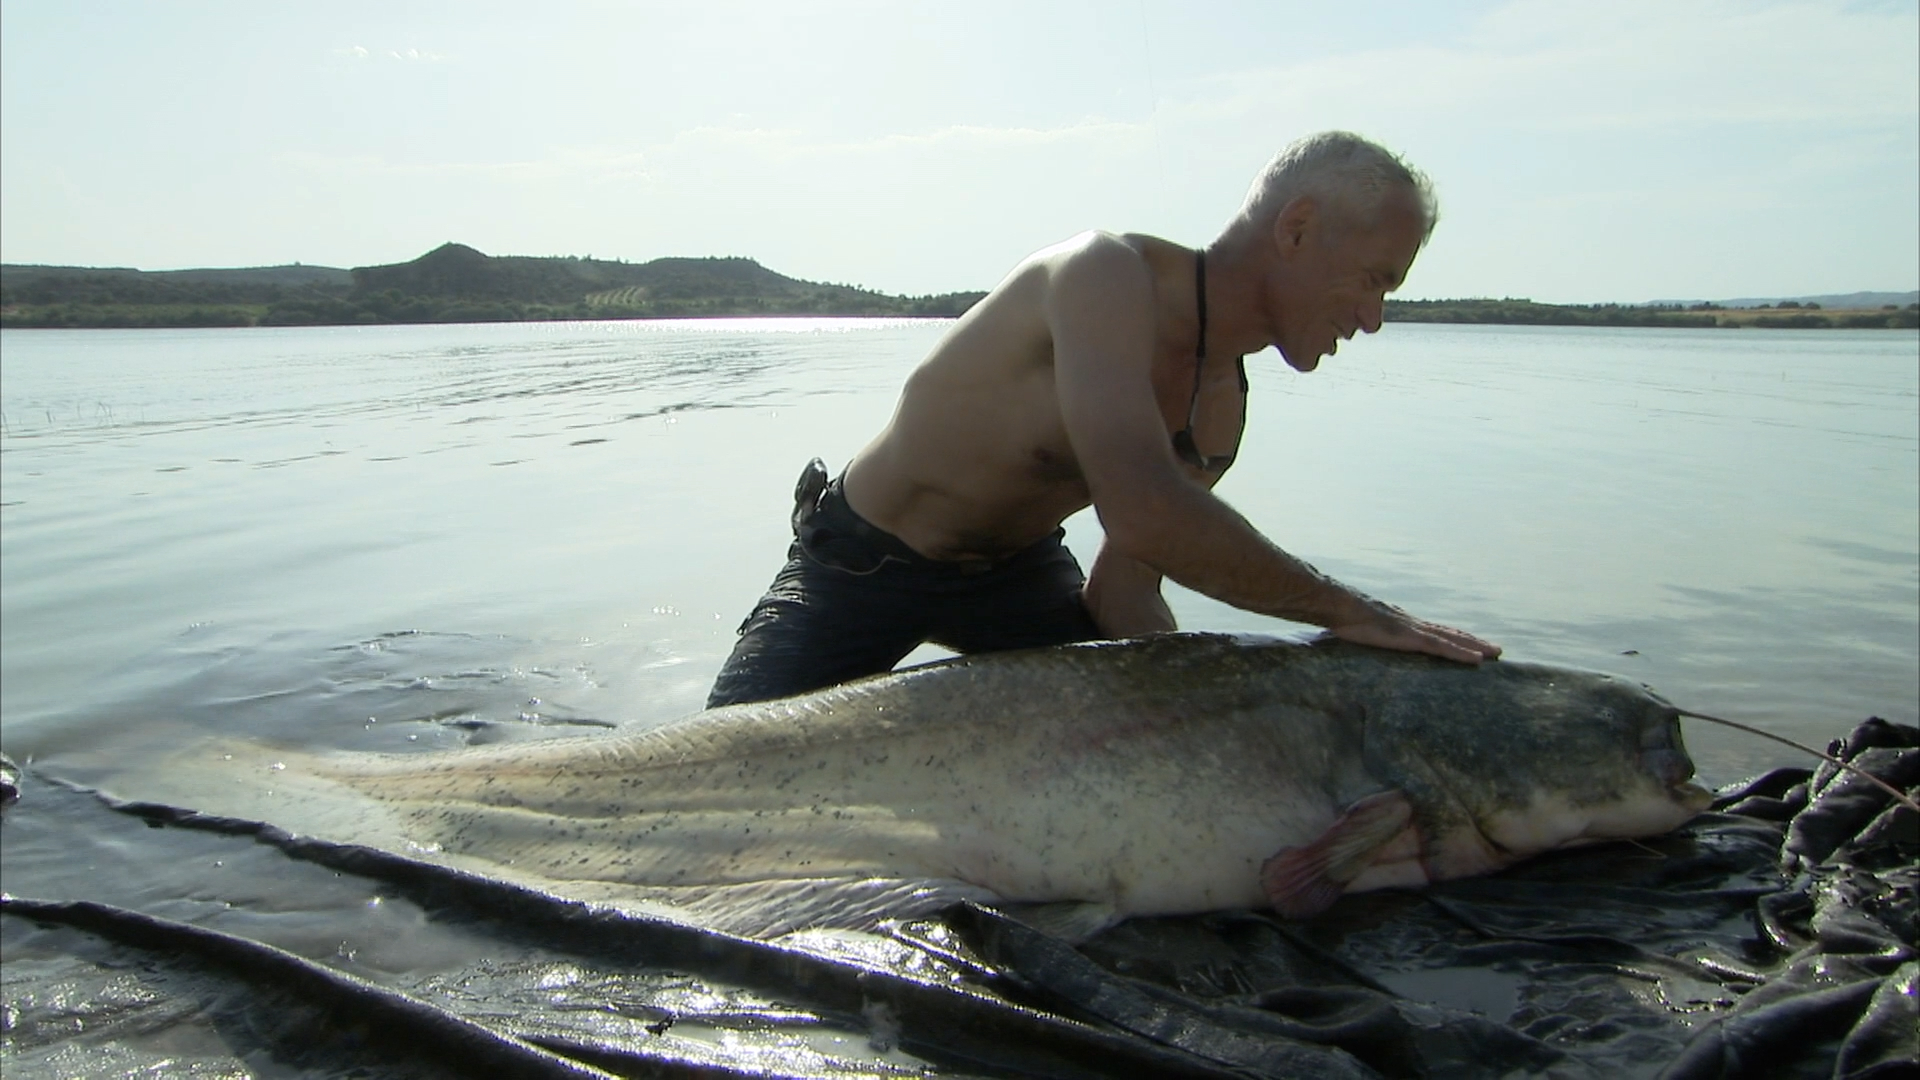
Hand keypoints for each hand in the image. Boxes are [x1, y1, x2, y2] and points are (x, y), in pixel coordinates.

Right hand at [1327, 599, 1501, 663]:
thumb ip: (1367, 634)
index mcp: (1403, 623)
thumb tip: (1360, 640)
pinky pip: (1443, 648)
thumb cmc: (1343, 618)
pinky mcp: (1412, 638)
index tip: (1471, 643)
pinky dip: (1462, 653)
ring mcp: (1415, 630)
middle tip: (1496, 649)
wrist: (1339, 606)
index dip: (1455, 637)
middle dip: (1473, 641)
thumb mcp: (1359, 629)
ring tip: (1495, 653)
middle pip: (1451, 633)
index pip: (1436, 630)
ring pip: (1453, 639)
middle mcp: (1414, 623)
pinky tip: (1477, 660)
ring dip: (1475, 647)